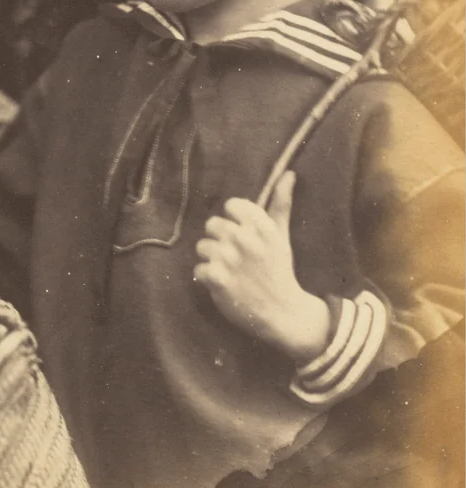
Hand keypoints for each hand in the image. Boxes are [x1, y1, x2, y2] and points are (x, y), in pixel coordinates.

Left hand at [193, 172, 329, 363]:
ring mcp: (229, 258)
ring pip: (202, 246)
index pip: (231, 206)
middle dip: (221, 241)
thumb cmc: (279, 270)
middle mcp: (244, 238)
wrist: (284, 313)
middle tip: (236, 258)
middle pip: (212, 225)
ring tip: (230, 272)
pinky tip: (222, 284)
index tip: (244, 236)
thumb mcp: (282, 235)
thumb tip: (288, 173)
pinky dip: (207, 278)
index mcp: (260, 225)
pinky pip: (198, 268)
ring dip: (212, 260)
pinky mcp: (217, 278)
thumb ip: (280, 203)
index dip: (234, 221)